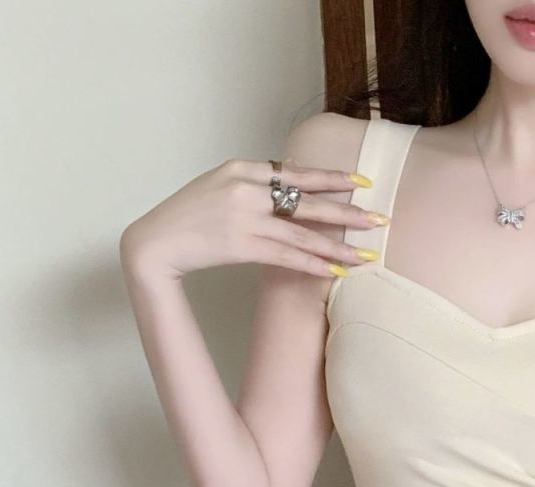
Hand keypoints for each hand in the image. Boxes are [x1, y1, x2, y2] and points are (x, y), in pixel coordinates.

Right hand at [118, 156, 382, 283]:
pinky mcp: (240, 245)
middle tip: (379, 219)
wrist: (155, 242)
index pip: (296, 172)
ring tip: (367, 254)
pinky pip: (286, 255)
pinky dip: (313, 263)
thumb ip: (256, 182)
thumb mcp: (220, 185)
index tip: (362, 182)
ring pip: (302, 231)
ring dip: (337, 245)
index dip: (331, 177)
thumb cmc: (188, 217)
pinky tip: (336, 271)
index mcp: (242, 168)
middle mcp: (246, 188)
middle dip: (347, 211)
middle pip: (308, 200)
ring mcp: (243, 216)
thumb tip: (293, 176)